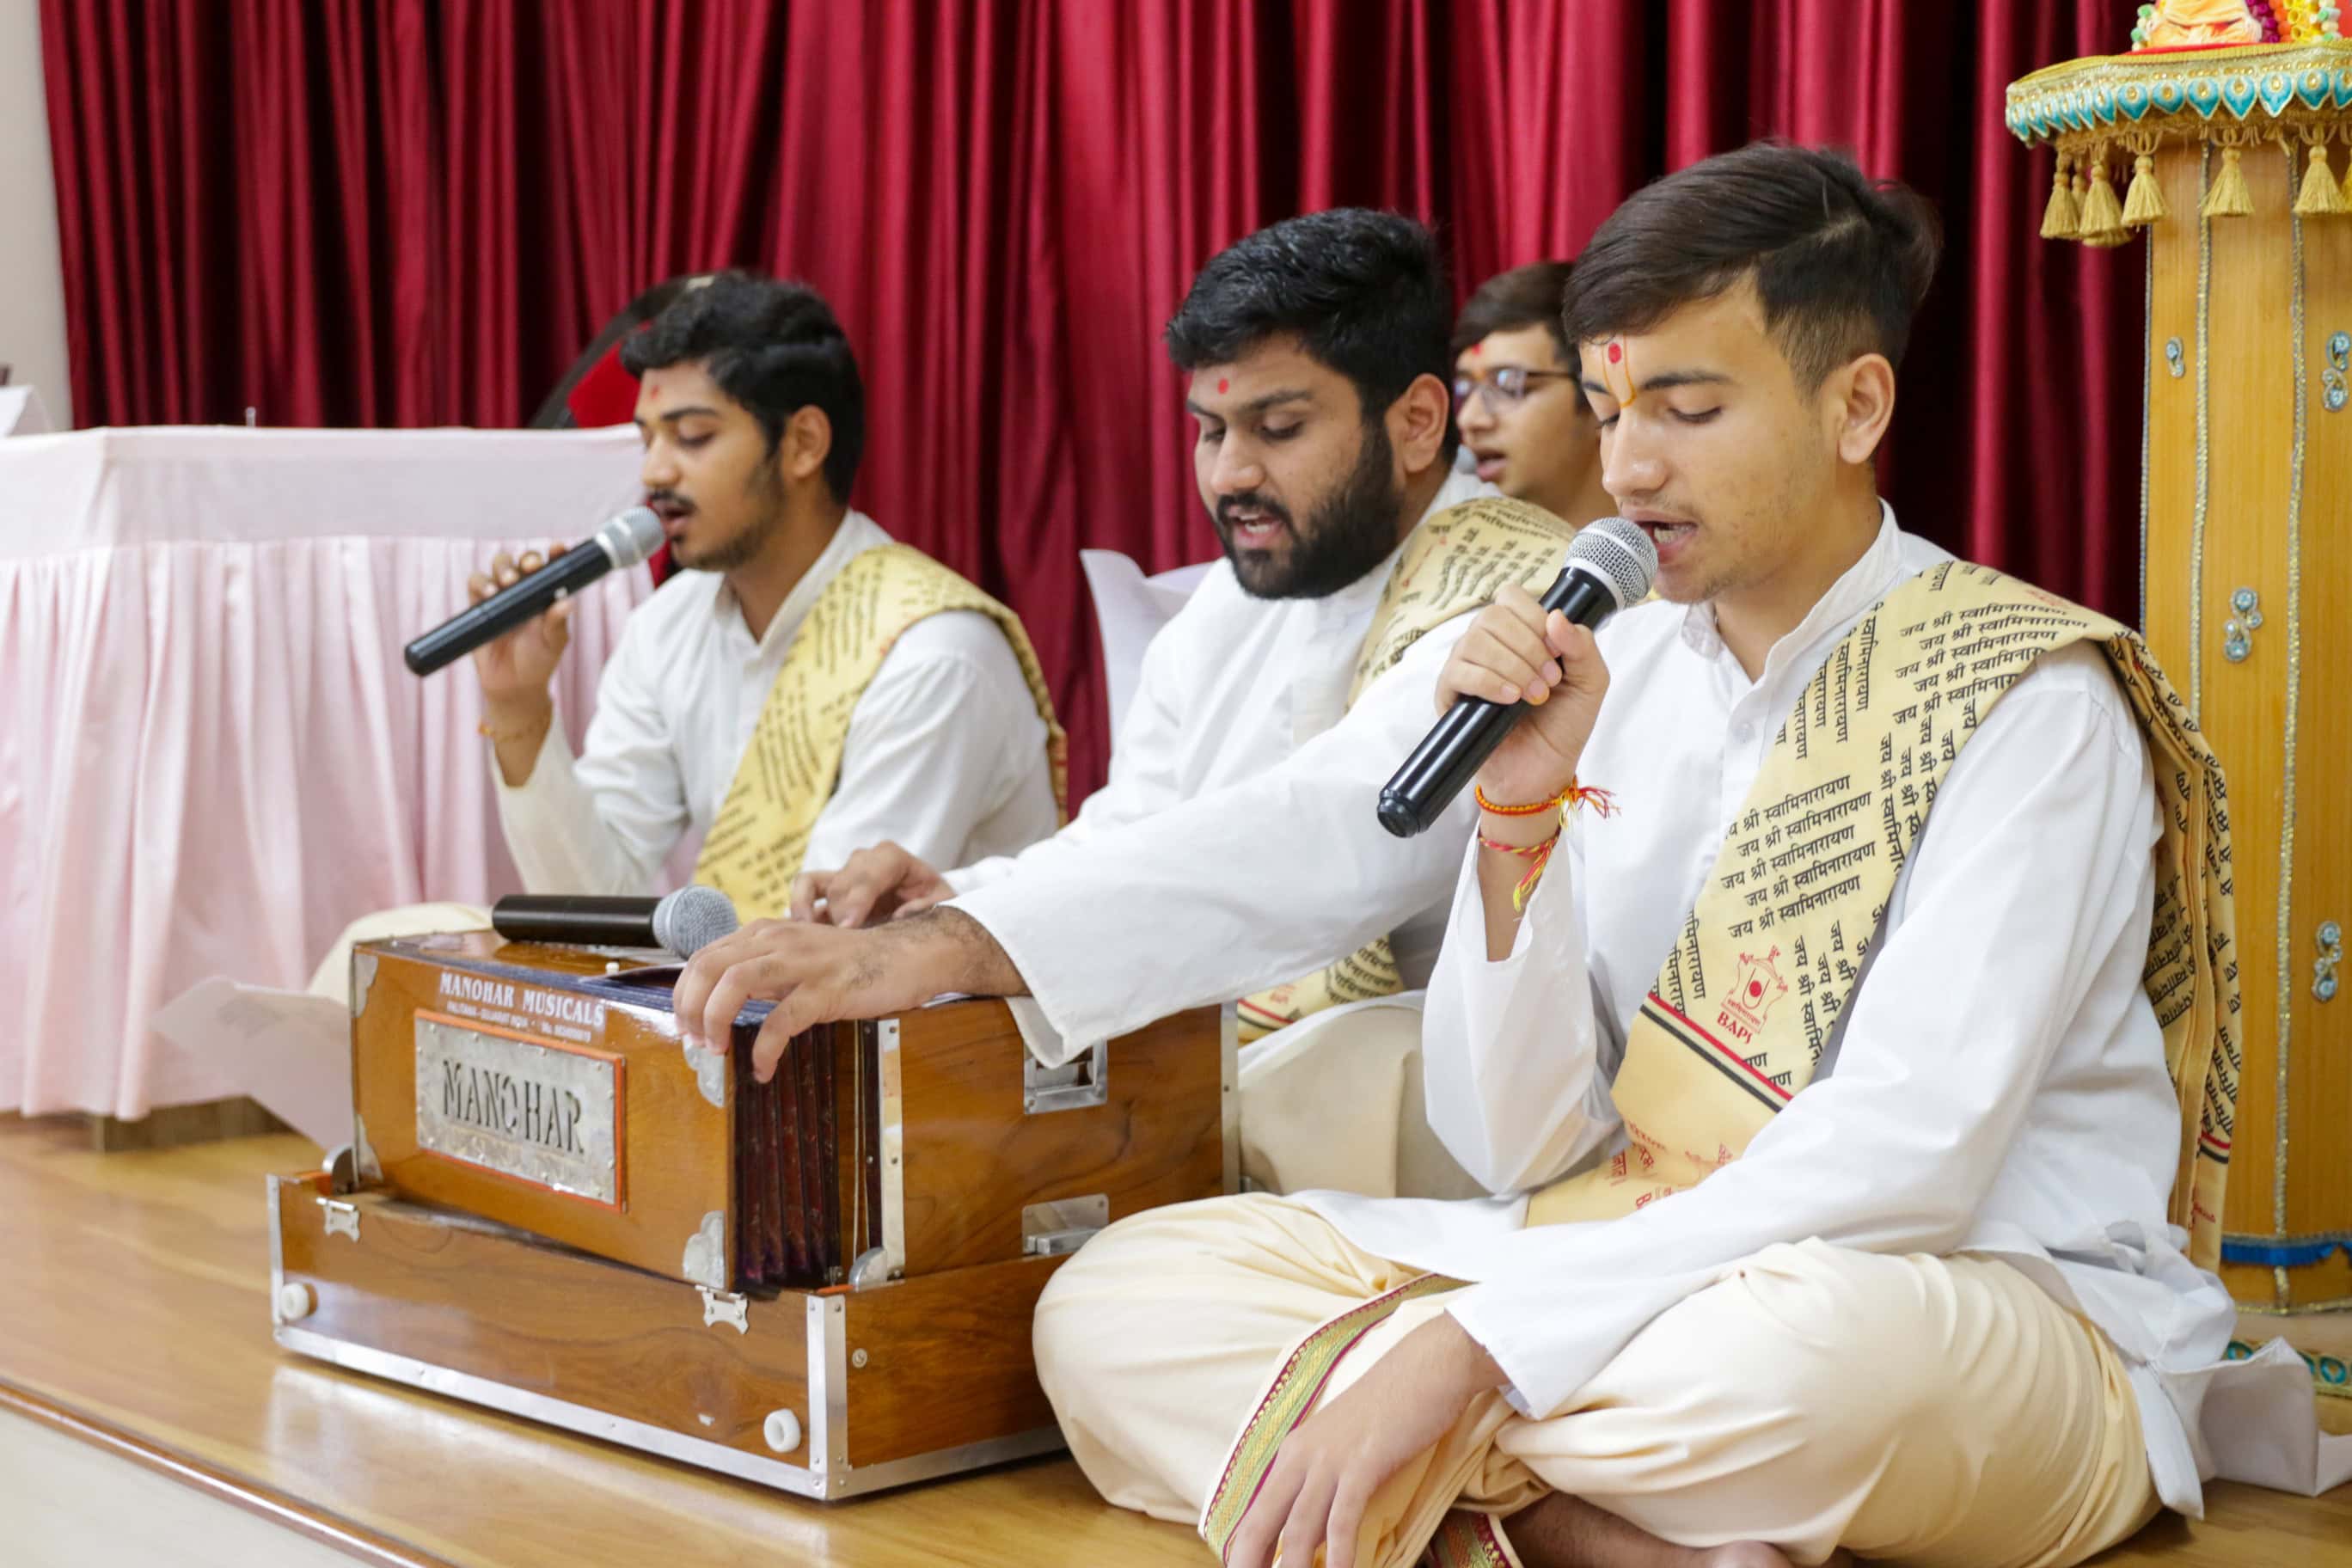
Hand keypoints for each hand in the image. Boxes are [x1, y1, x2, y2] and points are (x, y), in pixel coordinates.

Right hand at [468, 544, 572, 711]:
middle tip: (530, 567)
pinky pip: (475, 584)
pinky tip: (489, 593)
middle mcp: (524, 590)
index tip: (559, 547)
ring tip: (507, 582)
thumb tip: (568, 602)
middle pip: (522, 561)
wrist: (512, 686)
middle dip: (526, 559)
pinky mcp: (479, 605)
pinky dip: (480, 583)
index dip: (555, 554)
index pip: (551, 568)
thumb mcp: (553, 643)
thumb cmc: (539, 661)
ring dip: (503, 568)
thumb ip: (557, 622)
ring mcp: (500, 596)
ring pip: (498, 567)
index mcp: (546, 594)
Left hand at [671, 909, 1023, 1080]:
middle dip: (691, 1009)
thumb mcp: (797, 957)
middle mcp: (777, 940)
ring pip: (735, 984)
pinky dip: (763, 1050)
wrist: (905, 955)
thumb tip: (719, 1001)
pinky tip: (764, 1069)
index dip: (684, 994)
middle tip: (696, 1042)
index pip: (703, 957)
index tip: (686, 1026)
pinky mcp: (827, 988)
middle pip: (708, 967)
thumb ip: (760, 970)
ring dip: (716, 1021)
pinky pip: (781, 1021)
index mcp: (765, 932)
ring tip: (718, 1050)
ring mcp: (802, 962)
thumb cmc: (849, 964)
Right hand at [790, 841, 952, 926]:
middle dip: (839, 912)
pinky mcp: (828, 890)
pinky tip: (796, 931)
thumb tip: (902, 913)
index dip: (859, 897)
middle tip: (837, 944)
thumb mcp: (943, 904)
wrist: (925, 906)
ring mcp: (844, 873)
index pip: (874, 868)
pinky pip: (804, 889)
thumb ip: (928, 907)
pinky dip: (797, 906)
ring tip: (805, 935)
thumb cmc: (935, 904)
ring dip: (808, 908)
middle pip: (844, 881)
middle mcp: (865, 860)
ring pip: (816, 882)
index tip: (850, 927)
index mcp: (895, 859)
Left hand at [1227, 1313, 1502, 1567]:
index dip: (1243, 1552)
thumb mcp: (1344, 1444)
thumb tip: (1315, 1529)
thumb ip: (1325, 1481)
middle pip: (1261, 1525)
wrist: (1427, 1365)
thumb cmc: (1392, 1408)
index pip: (1255, 1514)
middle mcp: (1301, 1456)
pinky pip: (1342, 1519)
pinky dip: (1339, 1555)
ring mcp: (1330, 1460)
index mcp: (1293, 1453)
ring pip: (1299, 1530)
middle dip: (1251, 1564)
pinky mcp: (1363, 1463)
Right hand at [1435, 584, 1609, 808]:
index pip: (1511, 597)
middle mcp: (1488, 645)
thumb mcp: (1590, 683)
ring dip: (1511, 666)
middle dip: (1528, 646)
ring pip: (1475, 640)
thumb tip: (1556, 616)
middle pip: (1492, 615)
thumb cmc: (1563, 726)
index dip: (1535, 618)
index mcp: (1518, 634)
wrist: (1543, 773)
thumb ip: (1583, 646)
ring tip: (1532, 696)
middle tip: (1549, 681)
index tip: (1557, 652)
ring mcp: (1465, 667)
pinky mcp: (1449, 695)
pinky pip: (1458, 672)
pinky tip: (1510, 699)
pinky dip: (1488, 681)